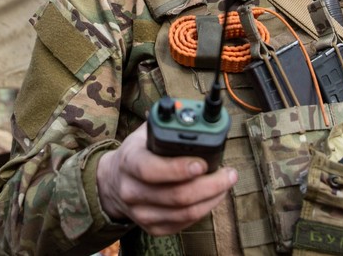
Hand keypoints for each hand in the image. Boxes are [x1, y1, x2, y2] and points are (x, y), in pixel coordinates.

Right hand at [96, 122, 237, 235]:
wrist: (113, 182)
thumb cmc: (137, 153)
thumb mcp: (143, 134)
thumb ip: (166, 124)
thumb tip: (191, 114)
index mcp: (129, 162)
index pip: (151, 169)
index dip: (180, 168)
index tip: (203, 163)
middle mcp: (131, 191)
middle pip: (176, 196)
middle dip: (210, 185)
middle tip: (229, 174)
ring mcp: (141, 213)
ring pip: (185, 213)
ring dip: (212, 198)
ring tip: (226, 183)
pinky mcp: (153, 228)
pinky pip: (184, 223)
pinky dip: (204, 209)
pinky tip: (213, 196)